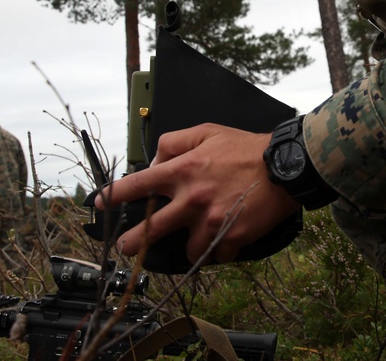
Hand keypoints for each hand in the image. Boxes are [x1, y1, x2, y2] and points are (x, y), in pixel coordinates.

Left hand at [96, 123, 299, 263]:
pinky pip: (216, 254)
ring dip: (190, 243)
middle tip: (124, 248)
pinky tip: (225, 237)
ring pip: (186, 248)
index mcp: (183, 171)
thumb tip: (156, 159)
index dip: (113, 195)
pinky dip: (219, 248)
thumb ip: (175, 142)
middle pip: (149, 230)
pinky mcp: (232, 238)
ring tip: (197, 236)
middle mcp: (192, 199)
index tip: (100, 202)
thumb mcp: (207, 131)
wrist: (285, 166)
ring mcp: (211, 222)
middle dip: (131, 242)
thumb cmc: (246, 148)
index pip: (137, 186)